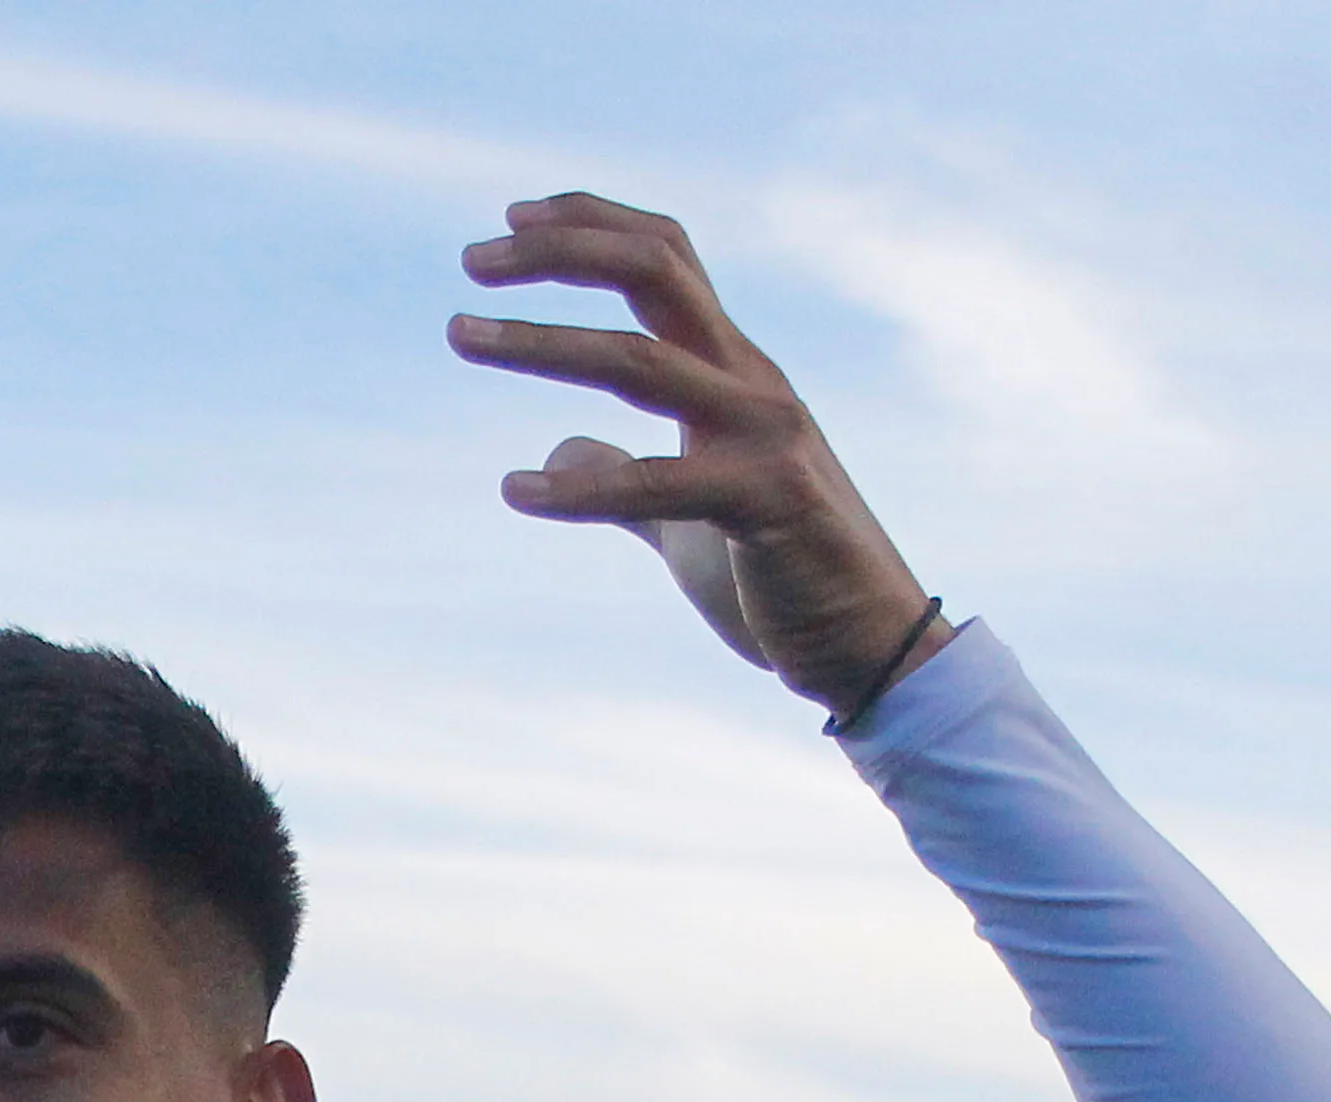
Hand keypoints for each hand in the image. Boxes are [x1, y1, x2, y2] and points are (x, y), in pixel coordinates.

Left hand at [453, 194, 938, 719]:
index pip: (664, 258)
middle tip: (472, 258)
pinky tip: (516, 492)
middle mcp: (751, 382)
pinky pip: (658, 485)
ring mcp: (765, 436)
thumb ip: (625, 479)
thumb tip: (558, 451)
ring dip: (541, 342)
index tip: (510, 222)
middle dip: (560, 251)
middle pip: (655, 269)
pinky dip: (581, 489)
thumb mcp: (686, 520)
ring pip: (641, 361)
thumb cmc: (782, 581)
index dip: (590, 224)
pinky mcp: (768, 502)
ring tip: (461, 335)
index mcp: (734, 371)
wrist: (869, 650)